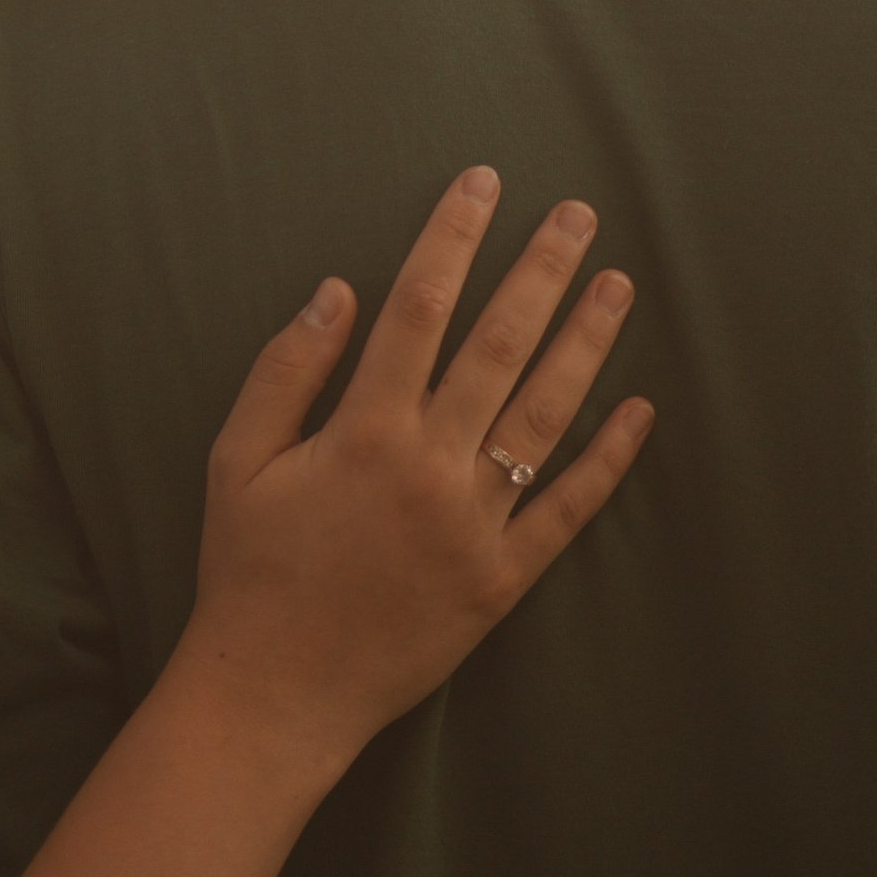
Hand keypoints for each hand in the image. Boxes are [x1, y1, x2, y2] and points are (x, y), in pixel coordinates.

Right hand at [176, 171, 648, 781]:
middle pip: (500, 345)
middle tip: (579, 214)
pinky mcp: (502, 581)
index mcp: (364, 432)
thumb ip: (287, 369)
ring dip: (587, 343)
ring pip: (546, 416)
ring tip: (617, 284)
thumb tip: (337, 289)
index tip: (483, 183)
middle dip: (541, 270)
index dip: (453, 237)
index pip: (420, 307)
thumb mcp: (238, 460)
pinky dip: (608, 460)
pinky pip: (568, 510)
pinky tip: (639, 410)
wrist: (274, 692)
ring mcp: (474, 526)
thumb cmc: (247, 571)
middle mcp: (429, 468)